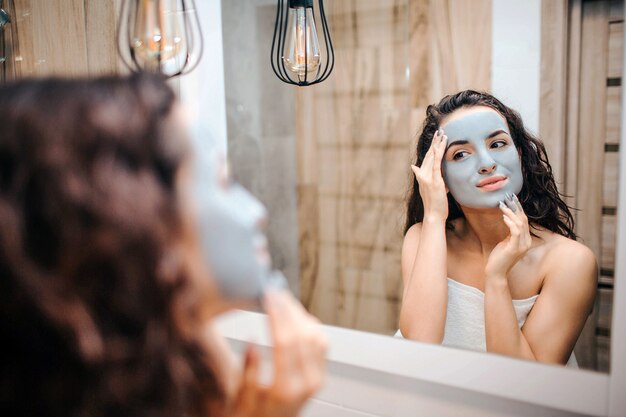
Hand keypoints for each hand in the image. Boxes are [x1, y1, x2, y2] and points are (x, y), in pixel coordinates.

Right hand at [230, 289, 326, 416]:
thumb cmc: (252, 416)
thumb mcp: (241, 398)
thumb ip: (248, 371)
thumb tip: (252, 342)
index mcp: (285, 388)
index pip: (285, 342)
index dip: (277, 315)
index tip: (268, 297)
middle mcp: (306, 383)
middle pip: (302, 335)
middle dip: (288, 308)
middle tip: (276, 291)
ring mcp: (317, 379)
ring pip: (316, 336)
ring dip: (301, 314)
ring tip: (284, 299)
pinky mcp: (320, 376)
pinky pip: (322, 343)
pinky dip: (311, 325)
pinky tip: (298, 316)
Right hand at [411, 129, 447, 221]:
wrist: (433, 215)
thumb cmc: (437, 204)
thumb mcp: (436, 189)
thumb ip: (436, 180)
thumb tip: (441, 177)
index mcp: (422, 176)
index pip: (427, 158)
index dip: (431, 147)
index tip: (436, 138)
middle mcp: (422, 175)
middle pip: (429, 155)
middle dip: (434, 142)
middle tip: (439, 131)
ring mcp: (427, 177)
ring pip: (432, 157)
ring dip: (437, 144)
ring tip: (442, 134)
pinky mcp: (434, 181)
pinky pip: (436, 164)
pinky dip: (438, 153)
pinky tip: (440, 145)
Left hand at [485, 193, 531, 280]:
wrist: (496, 272)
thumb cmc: (499, 257)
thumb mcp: (507, 242)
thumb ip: (511, 232)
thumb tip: (509, 219)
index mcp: (526, 240)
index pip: (525, 220)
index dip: (519, 208)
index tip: (512, 198)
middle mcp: (527, 242)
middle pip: (524, 219)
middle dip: (515, 207)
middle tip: (507, 197)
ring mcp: (522, 245)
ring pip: (520, 223)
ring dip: (510, 212)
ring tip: (502, 205)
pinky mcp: (515, 248)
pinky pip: (515, 231)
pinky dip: (510, 222)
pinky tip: (503, 216)